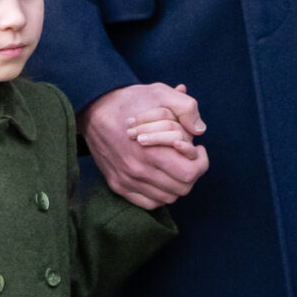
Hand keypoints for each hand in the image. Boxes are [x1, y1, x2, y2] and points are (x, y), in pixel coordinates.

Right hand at [79, 83, 207, 208]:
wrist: (94, 109)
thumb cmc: (131, 101)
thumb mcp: (161, 93)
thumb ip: (186, 108)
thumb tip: (200, 130)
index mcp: (151, 150)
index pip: (190, 173)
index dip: (201, 162)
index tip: (199, 150)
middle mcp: (138, 170)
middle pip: (182, 188)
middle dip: (191, 172)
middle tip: (188, 158)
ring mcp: (126, 180)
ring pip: (167, 198)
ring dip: (177, 184)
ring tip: (175, 165)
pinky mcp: (117, 185)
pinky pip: (149, 203)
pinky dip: (160, 194)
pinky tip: (162, 177)